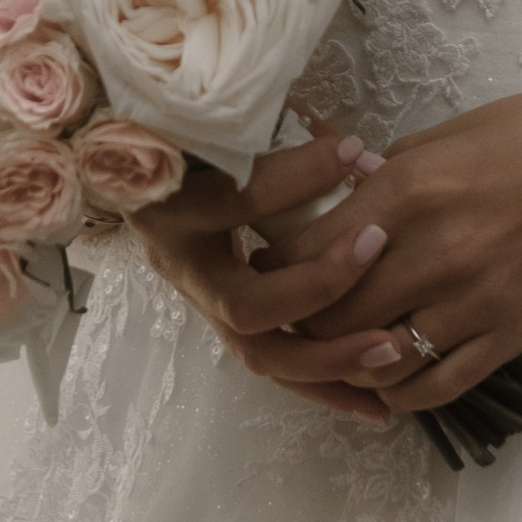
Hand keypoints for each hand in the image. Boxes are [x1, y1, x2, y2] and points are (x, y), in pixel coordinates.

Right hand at [134, 124, 405, 419]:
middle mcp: (180, 263)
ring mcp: (200, 300)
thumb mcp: (216, 119)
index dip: (296, 179)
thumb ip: (275, 130)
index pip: (233, 200)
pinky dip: (325, 385)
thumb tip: (361, 159)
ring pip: (259, 354)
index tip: (354, 150)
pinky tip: (378, 402)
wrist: (127, 157)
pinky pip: (273, 365)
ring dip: (330, 360)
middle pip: (245, 305)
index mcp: (168, 204)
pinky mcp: (223, 321)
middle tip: (375, 248)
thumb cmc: (179, 128)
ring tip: (393, 349)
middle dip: (319, 287)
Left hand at [296, 77, 521, 414]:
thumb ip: (379, 178)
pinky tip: (389, 379)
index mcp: (405, 191)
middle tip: (297, 315)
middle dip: (304, 320)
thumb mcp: (438, 138)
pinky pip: (438, 386)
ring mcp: (473, 300)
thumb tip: (332, 203)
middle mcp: (432, 252)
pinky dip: (400, 392)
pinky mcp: (510, 334)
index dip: (278, 268)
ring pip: (378, 360)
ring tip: (340, 348)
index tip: (274, 268)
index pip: (307, 254)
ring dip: (348, 360)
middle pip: (332, 317)